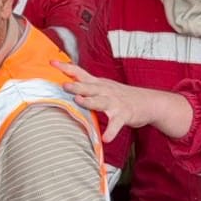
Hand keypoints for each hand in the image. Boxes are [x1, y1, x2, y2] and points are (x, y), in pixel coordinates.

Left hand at [56, 61, 195, 140]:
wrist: (148, 102)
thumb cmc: (120, 96)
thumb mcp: (103, 86)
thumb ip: (86, 85)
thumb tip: (64, 81)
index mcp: (98, 84)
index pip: (80, 72)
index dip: (66, 67)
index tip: (52, 62)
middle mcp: (105, 90)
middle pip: (89, 87)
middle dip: (76, 85)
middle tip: (64, 85)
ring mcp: (115, 103)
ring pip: (100, 101)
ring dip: (89, 101)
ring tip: (79, 101)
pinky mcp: (124, 115)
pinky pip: (116, 124)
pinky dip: (111, 131)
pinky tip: (106, 138)